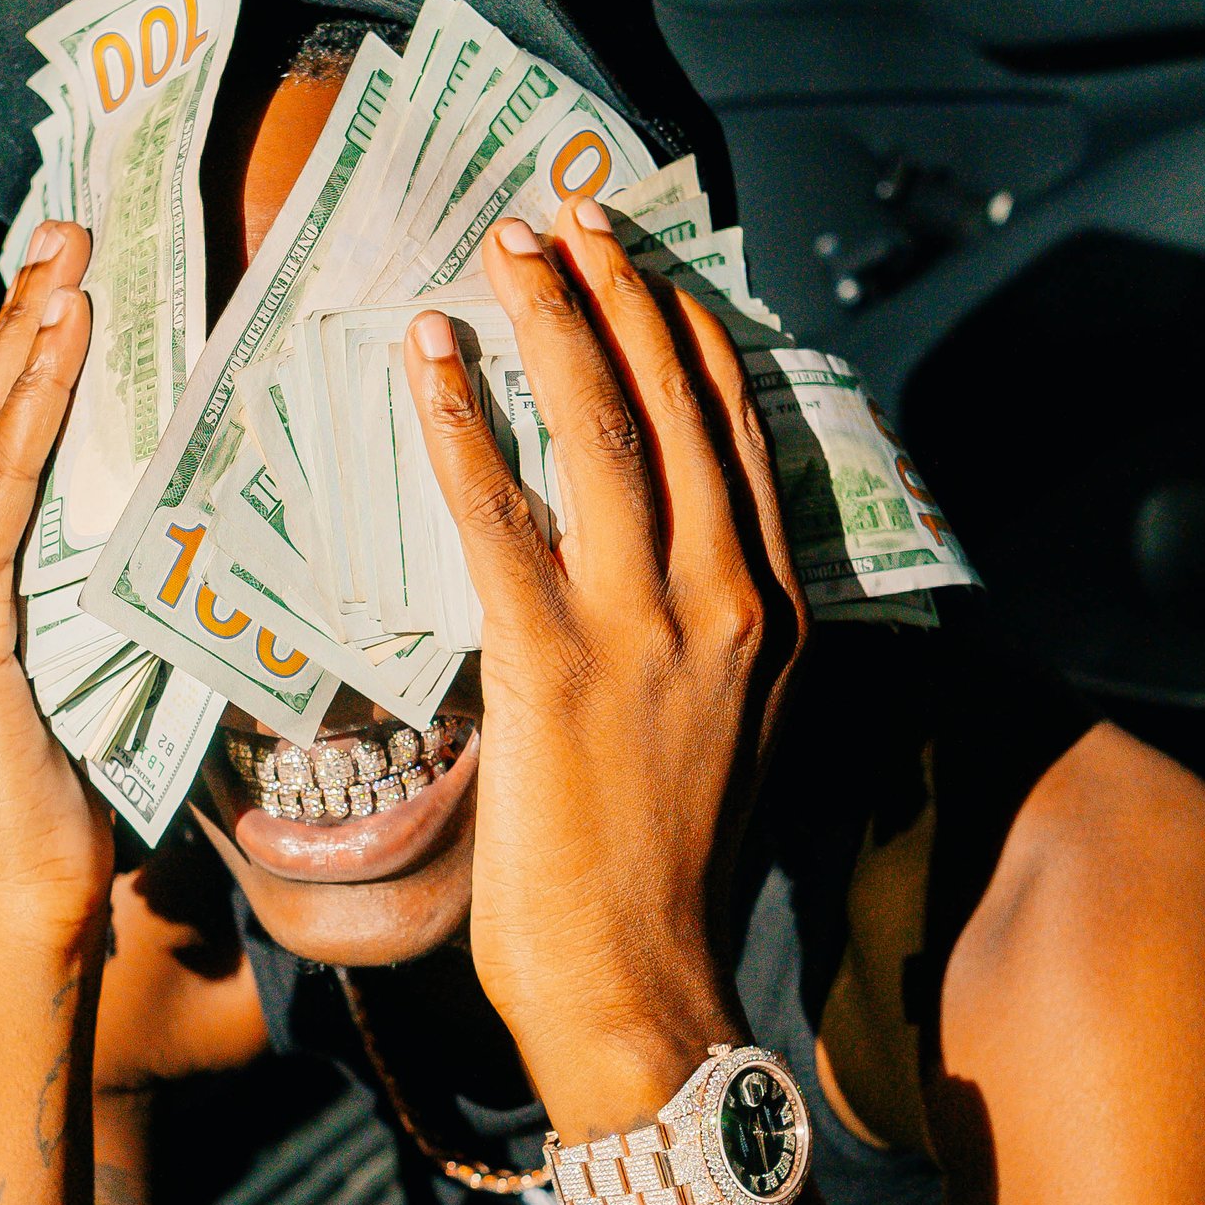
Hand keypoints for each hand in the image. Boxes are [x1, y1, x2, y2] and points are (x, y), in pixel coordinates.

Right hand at [0, 227, 111, 964]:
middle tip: (66, 238)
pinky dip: (30, 414)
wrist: (12, 905)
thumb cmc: (34, 801)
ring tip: (73, 270)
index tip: (43, 283)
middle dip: (12, 326)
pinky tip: (63, 351)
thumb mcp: (14, 665)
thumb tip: (85, 488)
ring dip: (25, 347)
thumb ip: (12, 582)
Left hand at [405, 205, 804, 1137]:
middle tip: (560, 213)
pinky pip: (503, 515)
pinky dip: (463, 424)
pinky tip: (429, 361)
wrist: (643, 991)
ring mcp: (648, 631)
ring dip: (548, 323)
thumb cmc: (664, 881)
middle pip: (680, 404)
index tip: (637, 263)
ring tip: (501, 249)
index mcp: (775, 616)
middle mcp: (729, 603)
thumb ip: (699, 647)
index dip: (687, 332)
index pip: (742, 435)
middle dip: (617, 290)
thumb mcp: (722, 739)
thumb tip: (643, 580)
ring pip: (604, 432)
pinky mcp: (556, 668)